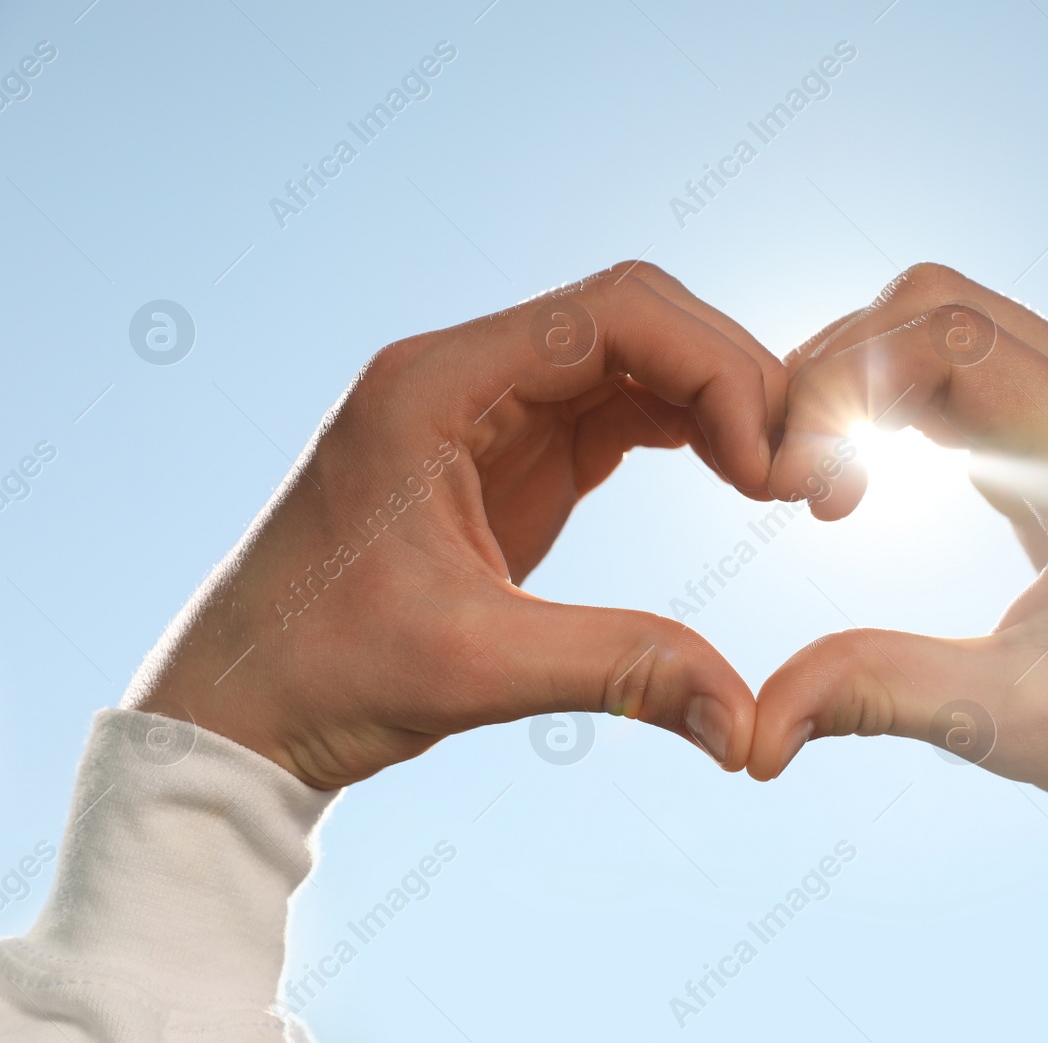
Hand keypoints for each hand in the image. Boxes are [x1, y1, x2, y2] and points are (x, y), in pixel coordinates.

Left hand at [124, 263, 783, 788]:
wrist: (242, 710)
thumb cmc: (320, 674)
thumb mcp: (471, 668)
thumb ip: (617, 672)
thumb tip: (748, 725)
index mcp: (437, 386)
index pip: (612, 312)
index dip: (716, 368)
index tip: (770, 464)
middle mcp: (467, 374)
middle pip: (639, 319)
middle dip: (735, 379)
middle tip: (804, 472)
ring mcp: (493, 411)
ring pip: (640, 359)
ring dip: (722, 403)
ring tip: (788, 480)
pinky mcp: (514, 457)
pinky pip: (624, 411)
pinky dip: (693, 433)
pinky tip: (742, 480)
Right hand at [749, 264, 1047, 825]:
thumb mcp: (1015, 721)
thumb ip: (882, 693)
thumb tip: (758, 725)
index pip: (943, 335)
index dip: (840, 387)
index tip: (796, 490)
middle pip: (935, 303)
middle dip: (838, 372)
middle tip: (795, 483)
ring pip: (946, 321)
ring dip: (863, 380)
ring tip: (824, 483)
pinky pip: (968, 364)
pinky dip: (898, 399)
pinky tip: (868, 479)